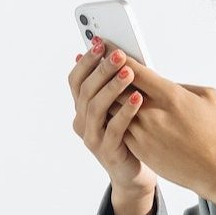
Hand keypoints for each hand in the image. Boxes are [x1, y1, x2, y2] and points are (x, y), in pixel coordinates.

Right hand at [69, 36, 152, 192]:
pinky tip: (139, 98)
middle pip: (85, 91)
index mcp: (81, 108)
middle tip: (118, 54)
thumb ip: (114, 85)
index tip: (100, 42)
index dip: (86, 61)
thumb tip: (116, 52)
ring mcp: (92, 137)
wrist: (134, 171)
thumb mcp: (119, 106)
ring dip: (113, 87)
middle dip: (102, 69)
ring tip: (129, 72)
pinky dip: (126, 111)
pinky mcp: (107, 151)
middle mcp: (81, 121)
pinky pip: (115, 128)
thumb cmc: (130, 133)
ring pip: (96, 108)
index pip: (76, 80)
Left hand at [105, 49, 215, 214]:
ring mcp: (142, 132)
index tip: (109, 50)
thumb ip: (181, 86)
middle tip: (99, 67)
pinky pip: (117, 128)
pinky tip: (107, 111)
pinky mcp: (137, 148)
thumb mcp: (208, 97)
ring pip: (113, 109)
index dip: (120, 59)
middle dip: (108, 77)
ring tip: (99, 88)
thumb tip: (162, 82)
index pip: (136, 71)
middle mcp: (152, 112)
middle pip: (118, 88)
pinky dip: (112, 118)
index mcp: (170, 95)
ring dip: (106, 98)